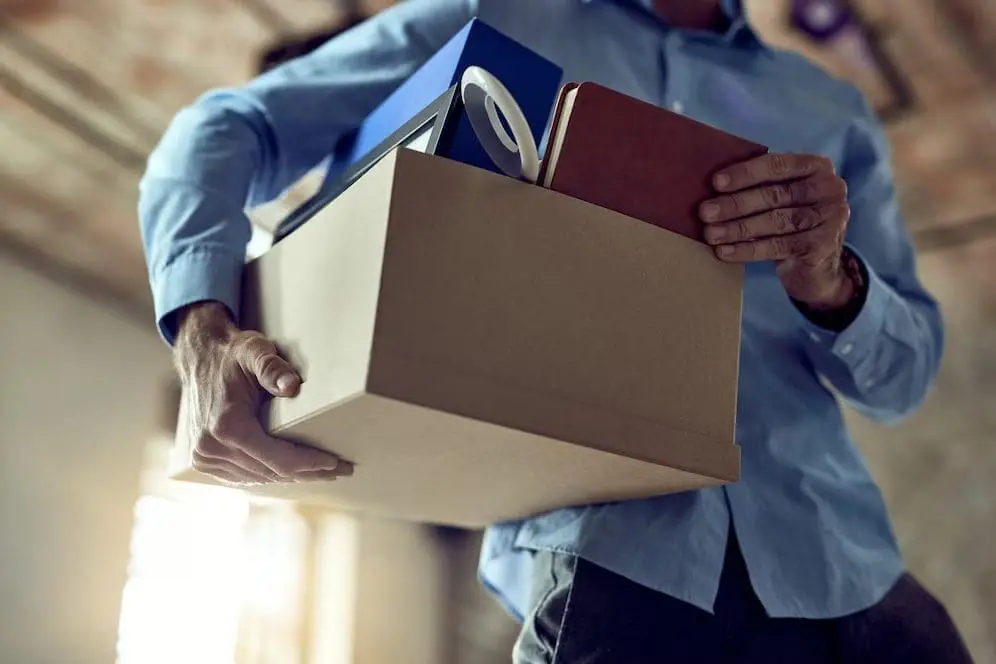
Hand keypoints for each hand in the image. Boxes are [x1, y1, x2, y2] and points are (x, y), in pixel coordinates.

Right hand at [173, 301, 344, 485]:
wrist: (200, 357)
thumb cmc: (233, 353)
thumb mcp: (254, 351)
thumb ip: (272, 367)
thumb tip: (292, 386)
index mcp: (226, 426)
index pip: (277, 459)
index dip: (309, 464)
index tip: (336, 463)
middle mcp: (211, 448)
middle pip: (272, 473)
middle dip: (309, 472)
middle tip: (342, 470)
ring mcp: (205, 457)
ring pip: (260, 478)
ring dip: (292, 477)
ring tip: (324, 473)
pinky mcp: (204, 460)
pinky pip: (244, 476)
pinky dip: (270, 474)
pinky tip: (294, 471)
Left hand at [699, 153, 853, 308]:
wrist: (818, 267)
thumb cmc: (789, 223)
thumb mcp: (781, 198)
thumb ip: (759, 185)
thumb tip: (712, 186)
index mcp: (816, 166)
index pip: (778, 165)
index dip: (745, 174)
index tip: (715, 183)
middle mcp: (830, 188)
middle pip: (775, 195)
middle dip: (735, 204)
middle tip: (705, 213)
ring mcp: (831, 217)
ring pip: (776, 221)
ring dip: (738, 228)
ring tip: (711, 234)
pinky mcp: (823, 245)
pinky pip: (778, 246)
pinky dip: (748, 250)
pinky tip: (725, 252)